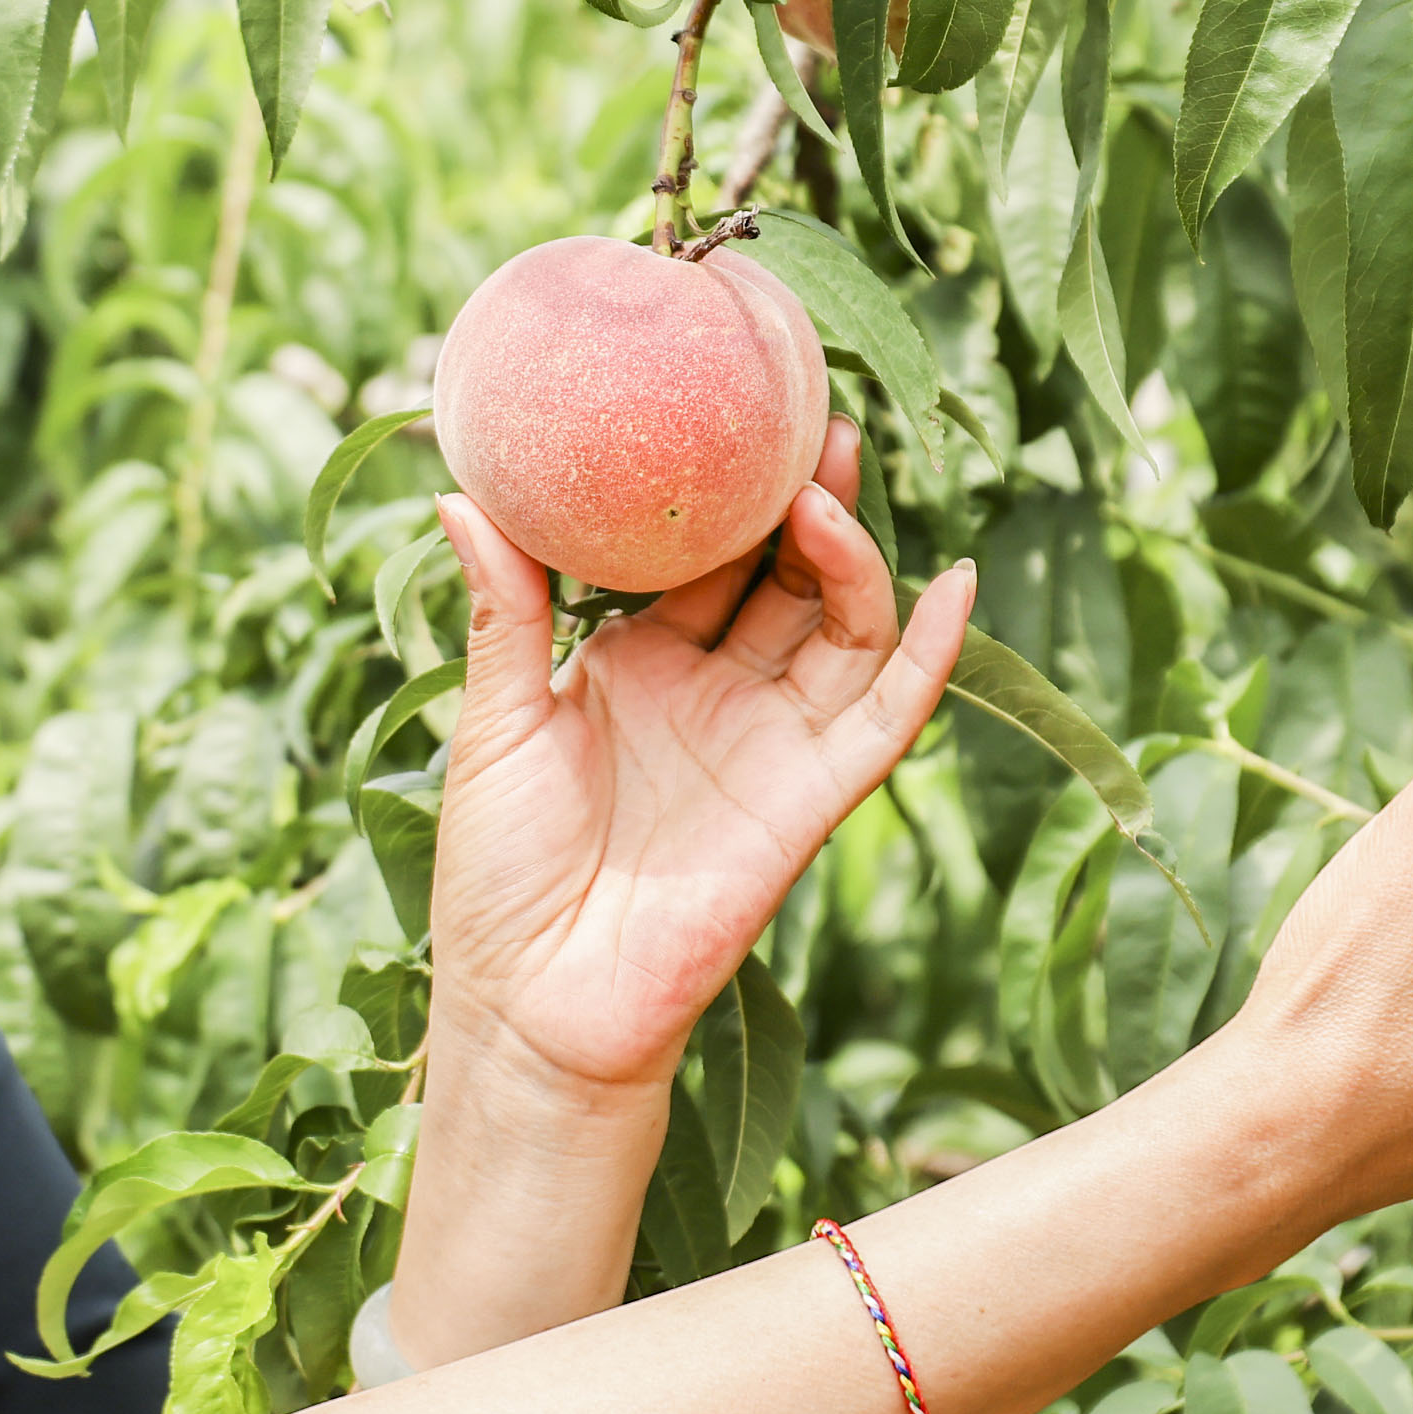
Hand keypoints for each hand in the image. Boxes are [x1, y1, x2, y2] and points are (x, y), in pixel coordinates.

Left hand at [424, 426, 974, 1111]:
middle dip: (804, 499)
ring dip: (853, 555)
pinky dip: (928, 654)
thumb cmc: (496, 877)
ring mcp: (768, 746)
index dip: (727, 488)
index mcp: (636, 668)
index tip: (736, 406)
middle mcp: (714, 696)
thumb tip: (460, 492)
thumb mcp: (492, 723)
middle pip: (786, 577)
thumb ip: (501, 611)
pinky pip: (885, 718)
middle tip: (809, 417)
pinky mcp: (808, 801)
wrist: (532, 1007)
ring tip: (835, 481)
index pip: (702, 558)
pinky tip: (951, 583)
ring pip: (841, 629)